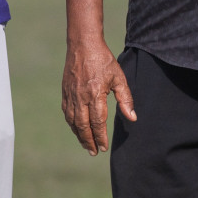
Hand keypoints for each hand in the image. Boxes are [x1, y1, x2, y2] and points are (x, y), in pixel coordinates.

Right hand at [61, 36, 135, 154]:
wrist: (83, 45)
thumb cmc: (103, 60)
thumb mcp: (119, 77)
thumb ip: (125, 99)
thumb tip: (132, 118)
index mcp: (95, 94)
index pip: (98, 122)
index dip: (101, 136)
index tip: (104, 147)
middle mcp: (81, 97)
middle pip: (83, 126)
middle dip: (89, 141)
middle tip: (94, 152)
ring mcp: (71, 95)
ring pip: (73, 122)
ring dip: (79, 135)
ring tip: (87, 145)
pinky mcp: (65, 92)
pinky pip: (67, 113)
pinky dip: (72, 124)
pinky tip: (77, 129)